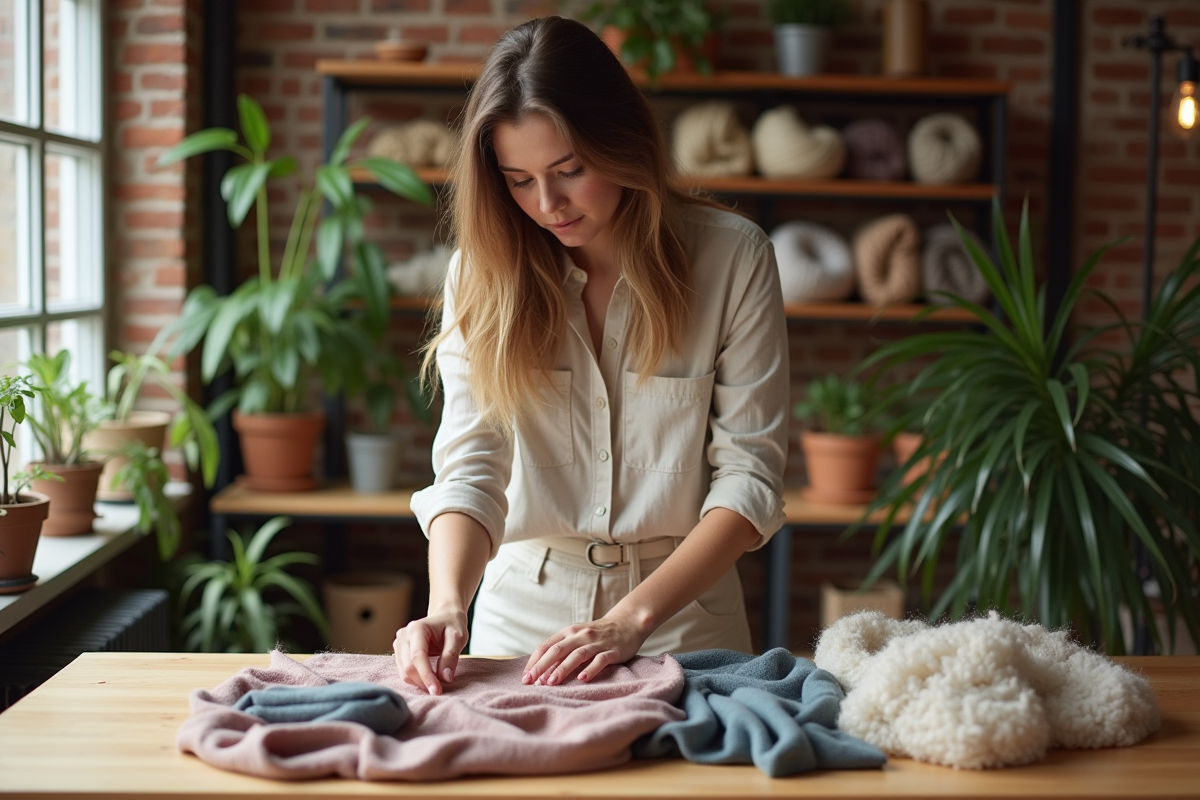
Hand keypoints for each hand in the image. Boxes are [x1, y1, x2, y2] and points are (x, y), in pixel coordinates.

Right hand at [394, 608, 469, 694]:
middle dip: (423, 681)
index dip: (426, 676)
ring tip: (436, 682)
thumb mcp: (458, 637)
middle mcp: (403, 635)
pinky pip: (404, 672)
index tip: (436, 691)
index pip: (417, 657)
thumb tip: (445, 678)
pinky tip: (429, 677)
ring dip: (419, 682)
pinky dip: (416, 679)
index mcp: (417, 628)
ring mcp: (399, 644)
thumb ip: (450, 656)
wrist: (445, 617)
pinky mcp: (399, 653)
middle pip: (408, 667)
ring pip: (404, 672)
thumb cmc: (452, 625)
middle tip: (440, 689)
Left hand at [522, 612, 648, 686]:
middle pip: (558, 650)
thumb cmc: (597, 635)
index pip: (546, 646)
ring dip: (562, 669)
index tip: (525, 677)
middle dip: (542, 666)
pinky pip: (600, 660)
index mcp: (569, 632)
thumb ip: (562, 651)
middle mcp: (581, 635)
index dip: (534, 661)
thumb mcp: (577, 637)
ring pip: (577, 655)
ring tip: (551, 683)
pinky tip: (582, 679)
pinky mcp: (612, 651)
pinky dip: (591, 669)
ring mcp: (597, 643)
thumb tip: (541, 673)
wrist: (627, 623)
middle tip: (531, 682)